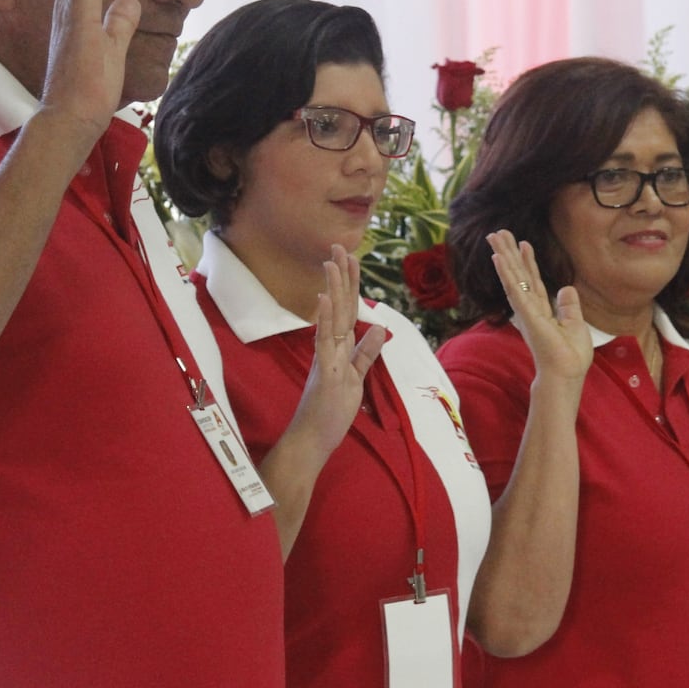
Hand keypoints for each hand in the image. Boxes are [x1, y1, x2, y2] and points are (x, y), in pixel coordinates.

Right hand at [257, 246, 385, 558]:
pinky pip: (324, 341)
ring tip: (333, 261)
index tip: (351, 259)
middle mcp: (330, 348)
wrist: (310, 441)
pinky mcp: (324, 372)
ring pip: (332, 317)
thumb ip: (365, 355)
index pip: (348, 312)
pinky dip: (325, 318)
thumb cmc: (329, 414)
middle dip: (342, 276)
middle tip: (340, 246)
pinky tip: (325, 297)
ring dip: (334, 288)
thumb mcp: (356, 381)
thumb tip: (378, 329)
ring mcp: (325, 358)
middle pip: (340, 306)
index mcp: (338, 350)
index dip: (351, 286)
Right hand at [487, 230, 591, 385]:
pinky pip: (515, 290)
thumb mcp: (575, 325)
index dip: (528, 261)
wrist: (566, 375)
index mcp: (540, 310)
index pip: (532, 281)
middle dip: (509, 253)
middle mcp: (529, 308)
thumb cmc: (570, 357)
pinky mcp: (527, 315)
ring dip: (504, 256)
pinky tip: (499, 258)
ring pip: (512, 278)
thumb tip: (567, 288)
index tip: (523, 243)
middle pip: (518, 275)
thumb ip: (569, 306)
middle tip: (498, 233)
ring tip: (495, 237)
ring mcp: (526, 311)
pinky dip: (506, 273)